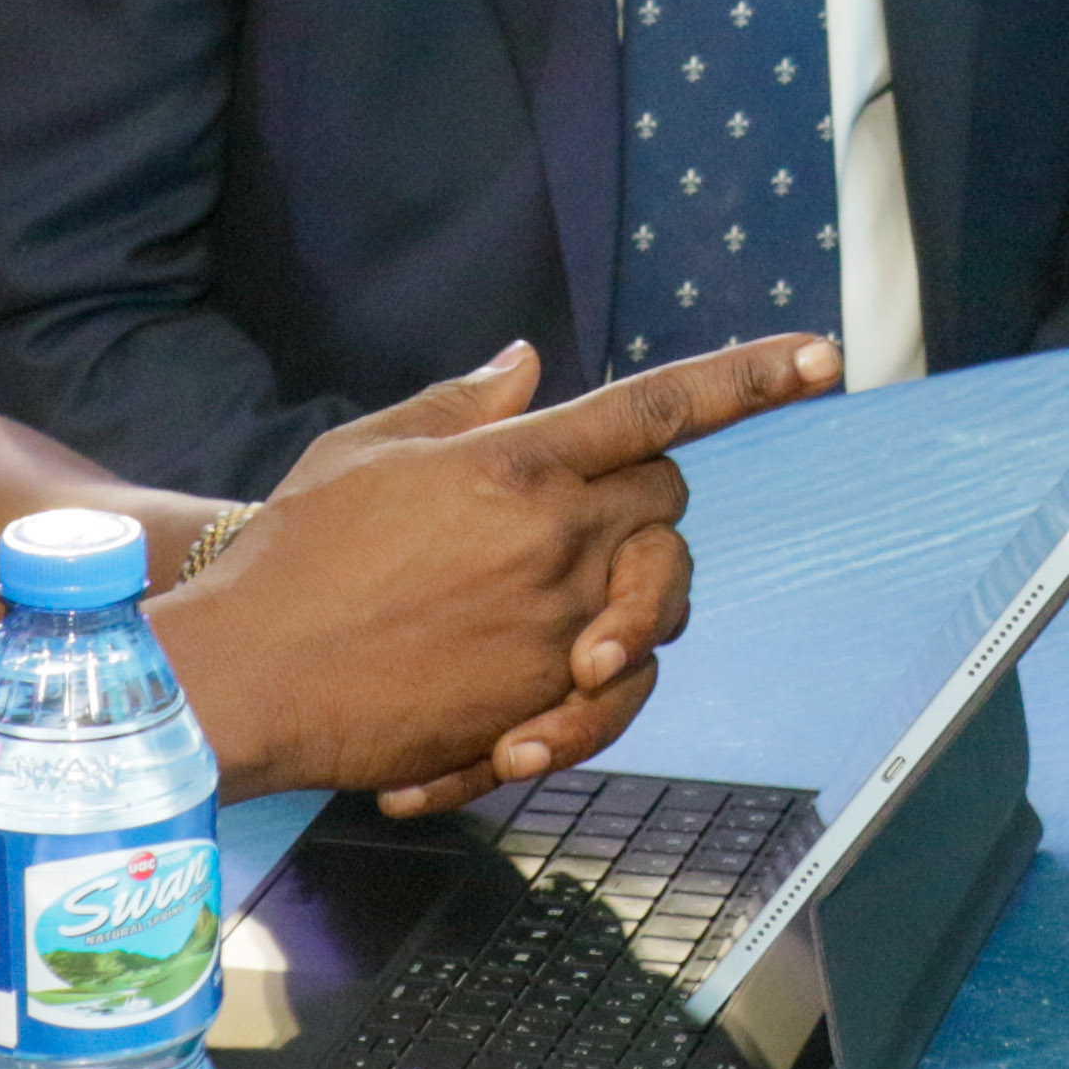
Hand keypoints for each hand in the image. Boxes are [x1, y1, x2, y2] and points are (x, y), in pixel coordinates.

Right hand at [160, 337, 840, 811]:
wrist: (243, 678)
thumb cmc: (293, 557)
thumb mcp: (370, 450)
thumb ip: (463, 406)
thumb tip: (527, 363)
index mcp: (518, 464)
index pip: (660, 404)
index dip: (751, 374)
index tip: (825, 357)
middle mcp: (555, 541)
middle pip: (669, 506)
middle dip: (644, 506)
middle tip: (575, 524)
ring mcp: (556, 627)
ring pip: (662, 601)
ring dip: (634, 603)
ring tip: (560, 623)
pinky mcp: (540, 704)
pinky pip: (621, 699)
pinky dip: (592, 703)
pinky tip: (527, 710)